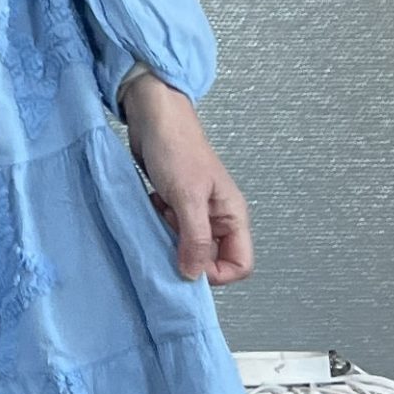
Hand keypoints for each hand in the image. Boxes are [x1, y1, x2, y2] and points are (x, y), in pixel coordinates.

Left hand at [121, 78, 255, 284]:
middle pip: (213, 259)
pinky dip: (160, 227)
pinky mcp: (176, 206)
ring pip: (189, 247)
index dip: (216, 273)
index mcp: (232, 215)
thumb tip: (194, 275)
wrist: (153, 118)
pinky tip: (154, 208)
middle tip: (170, 238)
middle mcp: (218, 217)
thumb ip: (195, 239)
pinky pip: (171, 232)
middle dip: (189, 256)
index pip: (240, 263)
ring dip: (171, 241)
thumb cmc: (176, 146)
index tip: (189, 266)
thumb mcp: (188, 197)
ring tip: (162, 217)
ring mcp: (197, 212)